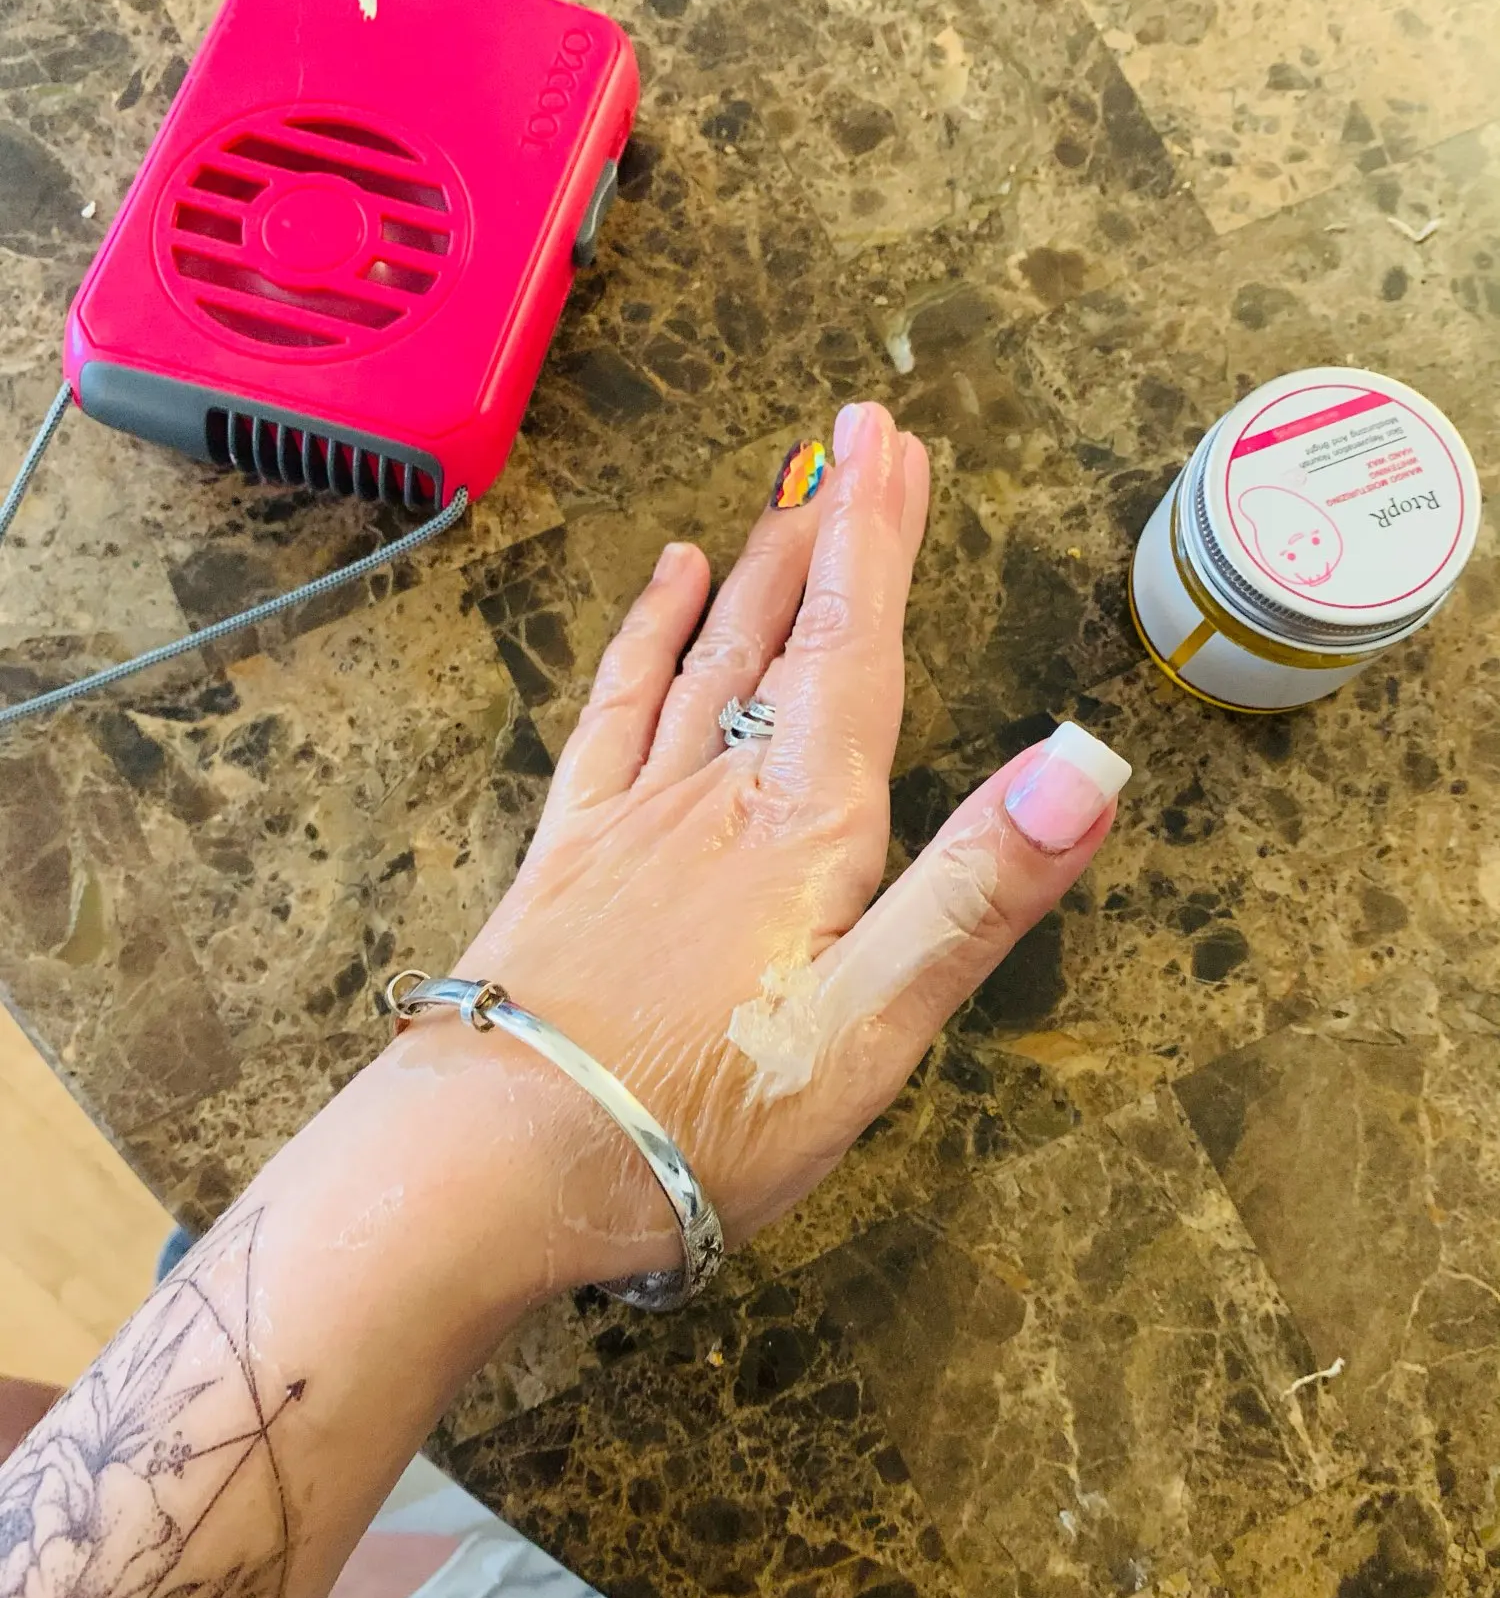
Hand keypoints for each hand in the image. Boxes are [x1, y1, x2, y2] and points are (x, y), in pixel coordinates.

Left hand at [394, 403, 1128, 1289]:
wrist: (501, 1158)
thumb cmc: (703, 1113)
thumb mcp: (871, 1026)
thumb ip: (975, 892)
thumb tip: (1085, 767)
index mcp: (805, 828)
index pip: (855, 651)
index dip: (879, 543)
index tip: (893, 444)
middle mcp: (718, 794)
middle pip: (785, 633)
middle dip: (828, 531)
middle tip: (856, 438)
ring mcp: (633, 814)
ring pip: (704, 655)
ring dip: (751, 570)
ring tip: (785, 495)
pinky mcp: (571, 851)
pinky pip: (613, 711)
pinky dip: (643, 640)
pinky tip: (662, 590)